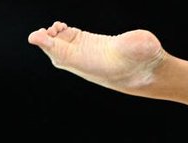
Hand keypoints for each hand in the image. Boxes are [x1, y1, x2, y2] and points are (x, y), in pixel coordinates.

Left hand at [27, 21, 165, 92]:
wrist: (151, 70)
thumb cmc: (143, 62)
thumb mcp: (139, 49)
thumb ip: (134, 44)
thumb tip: (133, 42)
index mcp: (91, 65)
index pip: (62, 56)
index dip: (48, 45)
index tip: (36, 36)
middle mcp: (85, 62)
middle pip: (56, 53)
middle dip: (47, 40)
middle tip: (48, 30)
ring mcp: (87, 53)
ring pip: (60, 46)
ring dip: (53, 36)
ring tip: (58, 27)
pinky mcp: (91, 45)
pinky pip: (70, 40)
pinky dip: (61, 33)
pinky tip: (62, 27)